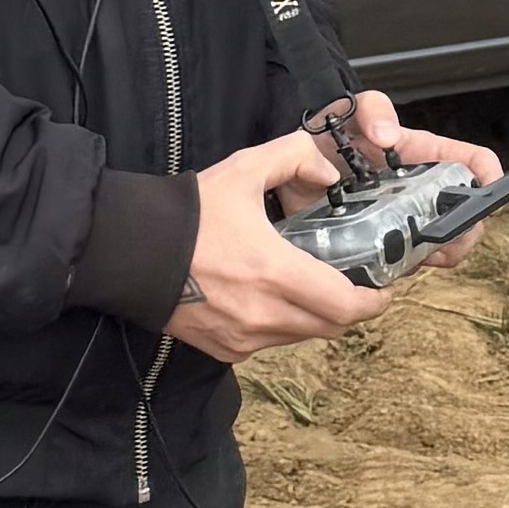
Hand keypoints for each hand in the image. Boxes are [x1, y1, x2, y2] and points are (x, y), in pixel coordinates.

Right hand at [164, 128, 384, 357]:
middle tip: (352, 284)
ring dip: (313, 316)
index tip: (382, 287)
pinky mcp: (224, 349)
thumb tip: (327, 172)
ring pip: (301, 337)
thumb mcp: (243, 170)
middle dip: (348, 308)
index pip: (345, 306)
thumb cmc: (186, 214)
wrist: (126, 251)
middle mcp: (264, 315)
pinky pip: (268, 344)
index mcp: (275, 273)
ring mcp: (243, 338)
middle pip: (331, 327)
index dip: (373, 301)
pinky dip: (279, 326)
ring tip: (308, 286)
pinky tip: (267, 299)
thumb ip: (293, 158)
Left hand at [338, 90, 505, 269]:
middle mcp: (425, 190)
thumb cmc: (327, 139)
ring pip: (445, 245)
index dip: (490, 178)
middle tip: (438, 235)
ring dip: (437, 252)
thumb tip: (388, 136)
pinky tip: (388, 259)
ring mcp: (410, 219)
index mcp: (426, 155)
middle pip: (470, 215)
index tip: (487, 193)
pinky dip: (405, 265)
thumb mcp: (349, 112)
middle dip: (464, 230)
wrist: (293, 174)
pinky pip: (410, 261)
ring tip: (411, 249)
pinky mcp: (389, 244)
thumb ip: (373, 110)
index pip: (475, 163)